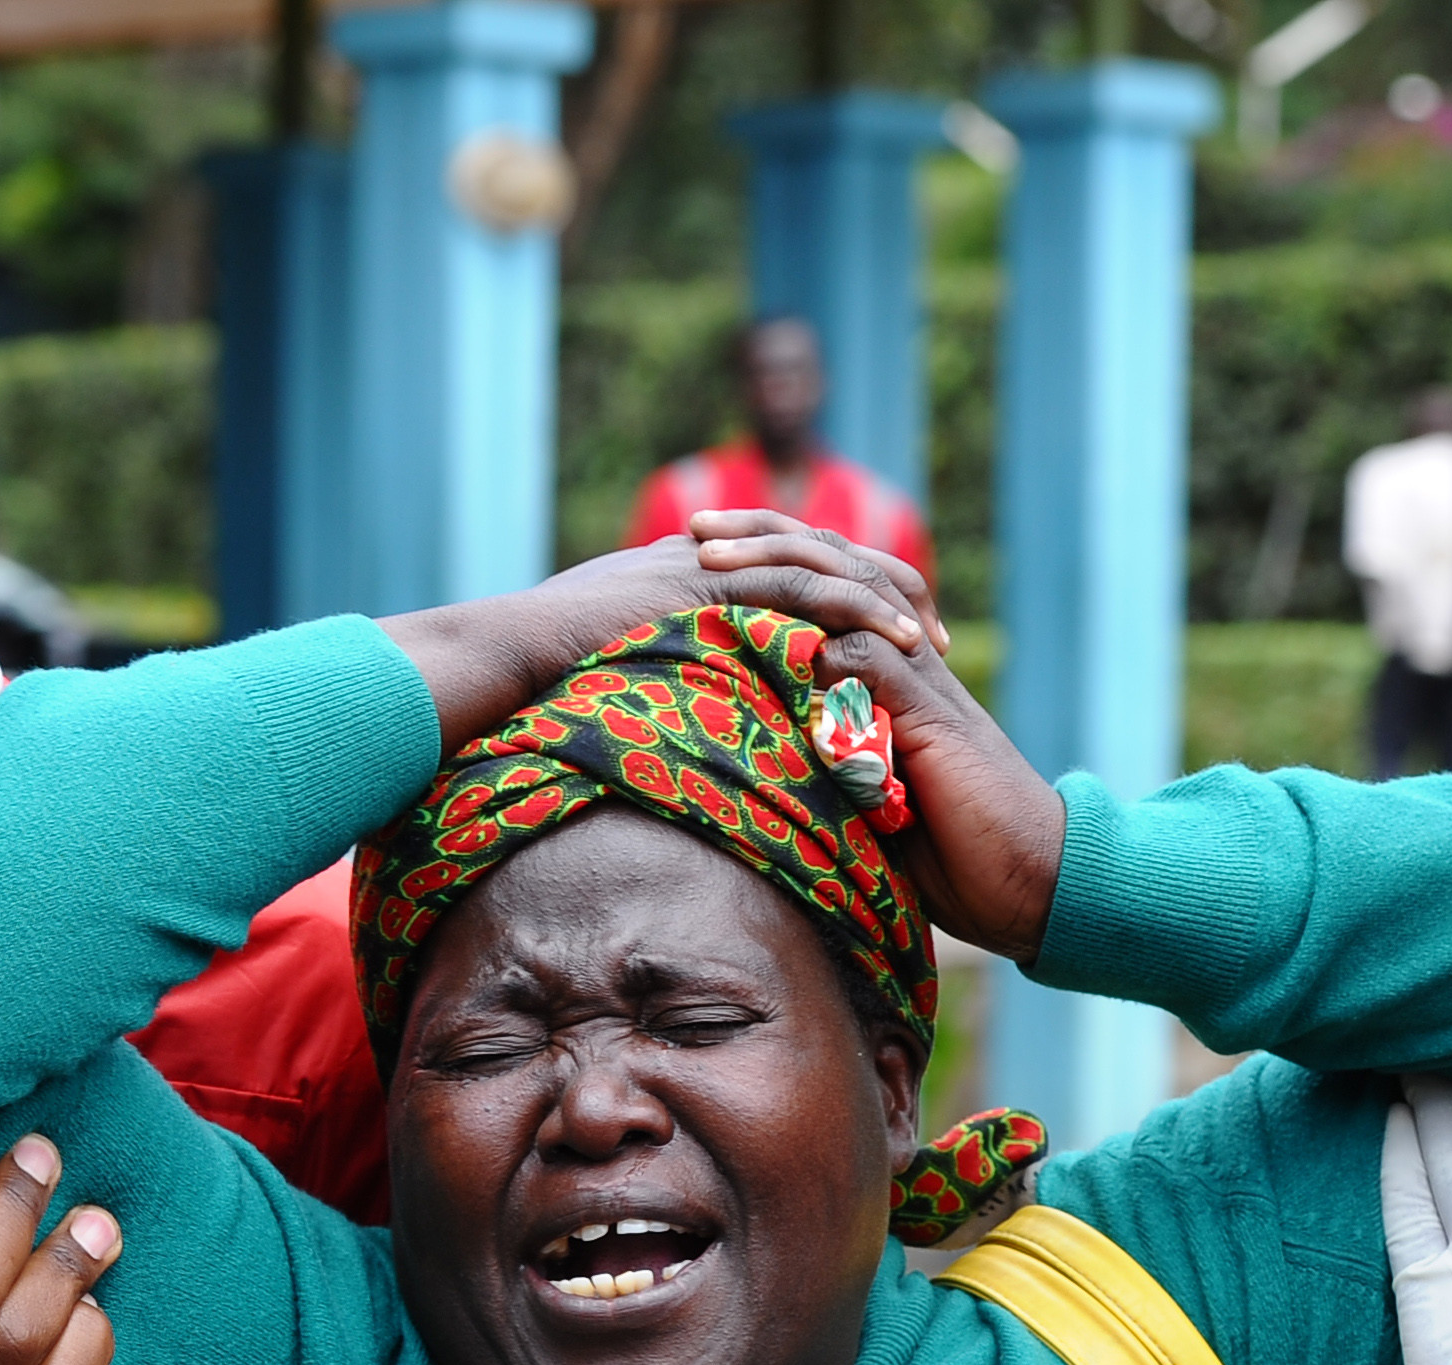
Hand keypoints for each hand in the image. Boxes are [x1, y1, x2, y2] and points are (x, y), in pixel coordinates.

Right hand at [382, 534, 920, 750]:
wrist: (511, 651)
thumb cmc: (546, 677)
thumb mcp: (624, 673)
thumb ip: (664, 681)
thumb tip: (680, 725)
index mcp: (704, 568)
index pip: (801, 572)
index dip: (855, 604)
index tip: (897, 648)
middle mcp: (720, 552)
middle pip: (832, 558)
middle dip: (892, 598)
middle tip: (940, 646)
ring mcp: (719, 559)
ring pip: (831, 567)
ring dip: (890, 605)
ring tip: (936, 647)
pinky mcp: (718, 578)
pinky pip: (809, 588)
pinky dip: (860, 613)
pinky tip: (900, 644)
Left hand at [686, 511, 1068, 954]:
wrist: (1025, 875)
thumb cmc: (945, 845)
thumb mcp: (862, 788)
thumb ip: (817, 752)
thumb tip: (746, 749)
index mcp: (887, 662)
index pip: (824, 581)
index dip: (766, 557)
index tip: (696, 547)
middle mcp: (905, 653)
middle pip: (832, 564)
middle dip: (761, 538)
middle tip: (695, 527)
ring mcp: (921, 678)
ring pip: (847, 595)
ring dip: (777, 572)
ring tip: (716, 559)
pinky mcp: (930, 713)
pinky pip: (872, 655)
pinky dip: (819, 640)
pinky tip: (762, 631)